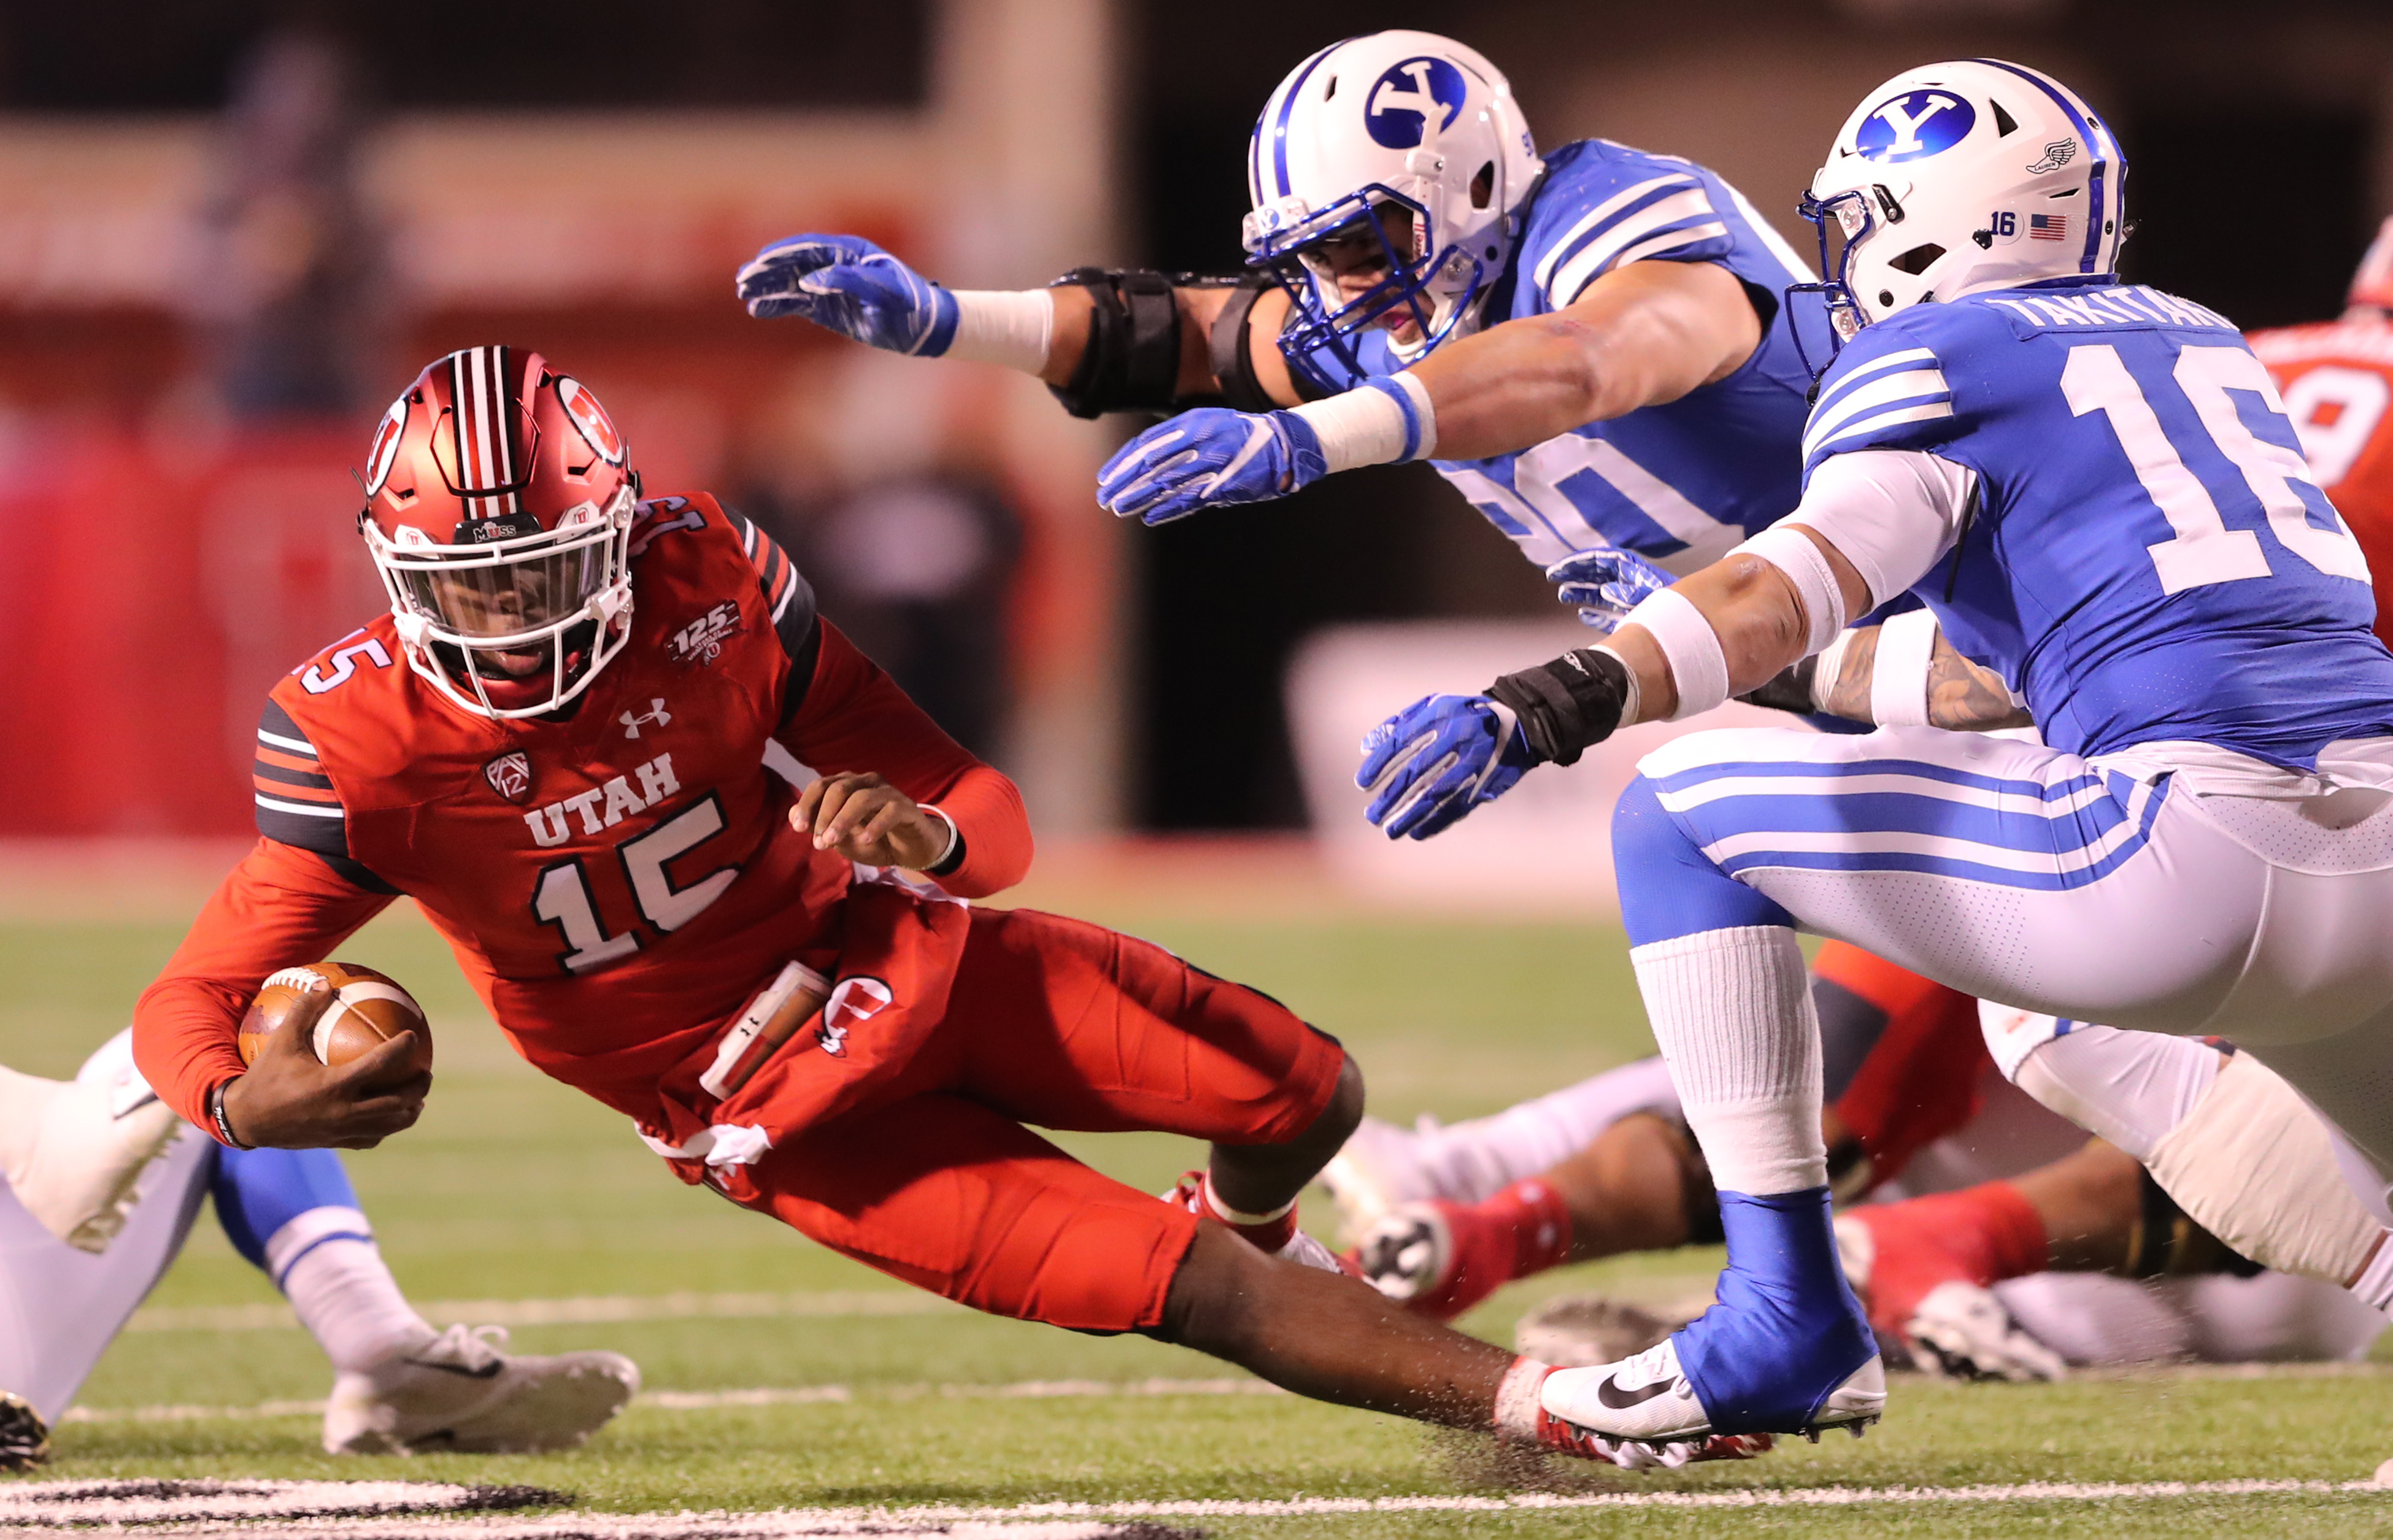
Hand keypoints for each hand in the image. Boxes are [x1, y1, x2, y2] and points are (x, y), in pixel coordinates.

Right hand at [218, 980, 429, 1149]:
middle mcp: (343, 1111)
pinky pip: (369, 1139)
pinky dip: (384, 1129)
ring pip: (388, 1126)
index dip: (401, 1049)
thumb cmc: (264, 1077)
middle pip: (396, 1103)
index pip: (379, 1064)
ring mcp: (341, 1130)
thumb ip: (303, 1011)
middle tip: (426, 1073)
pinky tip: (388, 1119)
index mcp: (334, 1085)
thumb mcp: (281, 1042)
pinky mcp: (335, 1143)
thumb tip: (324, 982)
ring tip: (418, 1100)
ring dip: (407, 1113)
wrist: (245, 1120)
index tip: (413, 1036)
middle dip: (417, 1088)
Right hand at [735, 234, 958, 355]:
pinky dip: (777, 305)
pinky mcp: (828, 306)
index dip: (783, 253)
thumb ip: (850, 282)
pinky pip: (797, 303)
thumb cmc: (910, 306)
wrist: (924, 327)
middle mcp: (836, 266)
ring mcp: (830, 286)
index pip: (808, 248)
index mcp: (849, 253)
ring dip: (767, 287)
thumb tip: (811, 279)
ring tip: (743, 294)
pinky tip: (758, 310)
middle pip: (793, 263)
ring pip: (790, 283)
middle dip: (766, 270)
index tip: (760, 261)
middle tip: (742, 280)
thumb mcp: (886, 293)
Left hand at [794, 772, 952, 868]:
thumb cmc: (874, 841)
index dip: (807, 804)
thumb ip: (819, 827)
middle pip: (839, 788)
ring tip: (833, 842)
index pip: (821, 786)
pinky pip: (889, 810)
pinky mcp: (906, 807)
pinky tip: (865, 841)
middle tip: (818, 842)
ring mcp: (887, 792)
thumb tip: (793, 815)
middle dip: (824, 815)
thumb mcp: (842, 839)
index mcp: (848, 786)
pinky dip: (875, 826)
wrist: (911, 850)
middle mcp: (866, 782)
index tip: (798, 827)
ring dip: (843, 821)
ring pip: (861, 798)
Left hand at [1098, 408, 1325, 524]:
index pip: (1147, 444)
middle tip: (1104, 498)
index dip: (1123, 462)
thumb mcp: (1208, 424)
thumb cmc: (1240, 434)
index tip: (1105, 478)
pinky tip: (1150, 517)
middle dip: (1125, 482)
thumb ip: (1179, 438)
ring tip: (1120, 509)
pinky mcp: (1225, 484)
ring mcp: (1212, 462)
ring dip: (1140, 497)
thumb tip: (1145, 458)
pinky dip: (1169, 508)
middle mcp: (1199, 439)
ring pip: (1167, 482)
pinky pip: (1191, 498)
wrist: (1283, 443)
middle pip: (1151, 464)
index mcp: (1192, 422)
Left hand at [1357, 694, 1534, 840]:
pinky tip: (1418, 833)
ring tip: (1391, 832)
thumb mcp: (1432, 706)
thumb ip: (1398, 723)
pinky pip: (1458, 807)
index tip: (1362, 785)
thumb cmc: (1463, 714)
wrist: (1518, 723)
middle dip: (1391, 799)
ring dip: (1411, 816)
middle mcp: (1455, 739)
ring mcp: (1472, 762)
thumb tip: (1365, 747)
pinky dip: (1437, 823)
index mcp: (1438, 717)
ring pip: (1436, 795)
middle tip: (1372, 817)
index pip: (1400, 744)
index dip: (1379, 766)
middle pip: (1416, 774)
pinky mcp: (1486, 782)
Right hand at [1546, 547, 1671, 633]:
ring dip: (1582, 593)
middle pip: (1601, 574)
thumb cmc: (1680, 613)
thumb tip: (1606, 591)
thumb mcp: (1656, 599)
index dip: (1582, 562)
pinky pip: (1612, 615)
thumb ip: (1630, 594)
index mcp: (1638, 575)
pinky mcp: (1637, 621)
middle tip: (1554, 576)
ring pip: (1603, 594)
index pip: (1605, 561)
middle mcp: (1634, 586)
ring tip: (1563, 595)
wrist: (1697, 634)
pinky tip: (1583, 615)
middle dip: (1577, 574)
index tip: (1562, 568)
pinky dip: (1597, 614)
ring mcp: (1635, 603)